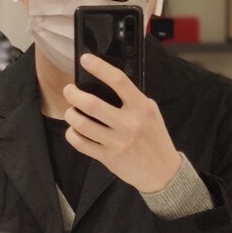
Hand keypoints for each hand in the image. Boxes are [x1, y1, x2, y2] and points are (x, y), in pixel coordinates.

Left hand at [63, 55, 181, 194]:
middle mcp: (129, 124)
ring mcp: (117, 142)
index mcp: (141, 108)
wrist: (162, 173)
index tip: (85, 60)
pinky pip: (81, 144)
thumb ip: (133, 99)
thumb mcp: (151, 113)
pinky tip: (74, 130)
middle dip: (74, 94)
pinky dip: (72, 134)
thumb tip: (107, 85)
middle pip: (92, 104)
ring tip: (70, 111)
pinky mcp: (108, 158)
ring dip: (70, 114)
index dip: (99, 67)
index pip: (118, 81)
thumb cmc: (155, 139)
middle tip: (69, 91)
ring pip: (82, 124)